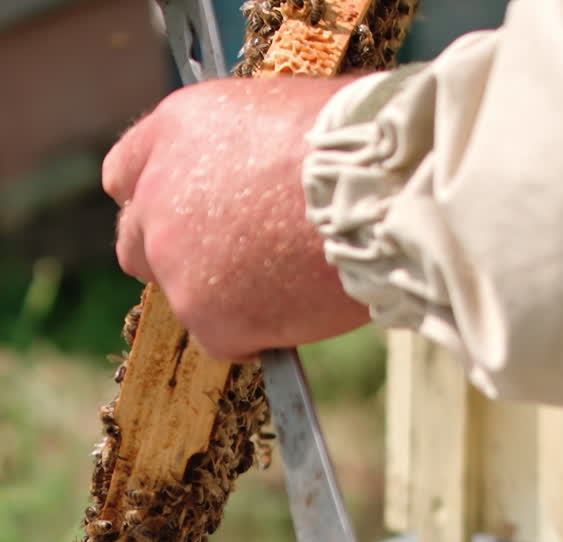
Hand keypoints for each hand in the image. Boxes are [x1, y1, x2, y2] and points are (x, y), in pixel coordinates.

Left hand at [102, 77, 369, 358]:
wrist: (371, 193)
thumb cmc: (346, 142)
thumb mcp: (273, 113)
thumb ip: (235, 150)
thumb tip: (246, 180)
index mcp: (172, 132)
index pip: (125, 176)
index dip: (158, 200)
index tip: (188, 217)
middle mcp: (158, 198)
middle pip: (137, 246)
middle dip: (177, 258)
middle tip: (232, 265)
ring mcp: (177, 264)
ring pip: (186, 298)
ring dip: (225, 299)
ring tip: (287, 282)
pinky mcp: (206, 318)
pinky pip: (222, 340)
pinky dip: (255, 335)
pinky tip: (296, 309)